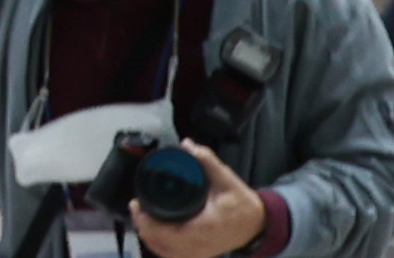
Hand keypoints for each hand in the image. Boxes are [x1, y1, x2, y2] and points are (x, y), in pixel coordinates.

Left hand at [133, 148, 263, 257]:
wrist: (256, 225)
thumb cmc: (242, 204)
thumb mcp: (227, 179)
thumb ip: (207, 161)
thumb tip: (186, 145)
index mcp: (203, 228)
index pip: (165, 232)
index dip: (146, 220)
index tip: (136, 203)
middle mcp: (198, 246)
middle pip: (158, 243)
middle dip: (143, 224)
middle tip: (137, 206)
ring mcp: (198, 254)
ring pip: (162, 251)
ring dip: (149, 235)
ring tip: (142, 216)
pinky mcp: (198, 256)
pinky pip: (171, 255)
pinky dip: (159, 245)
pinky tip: (153, 232)